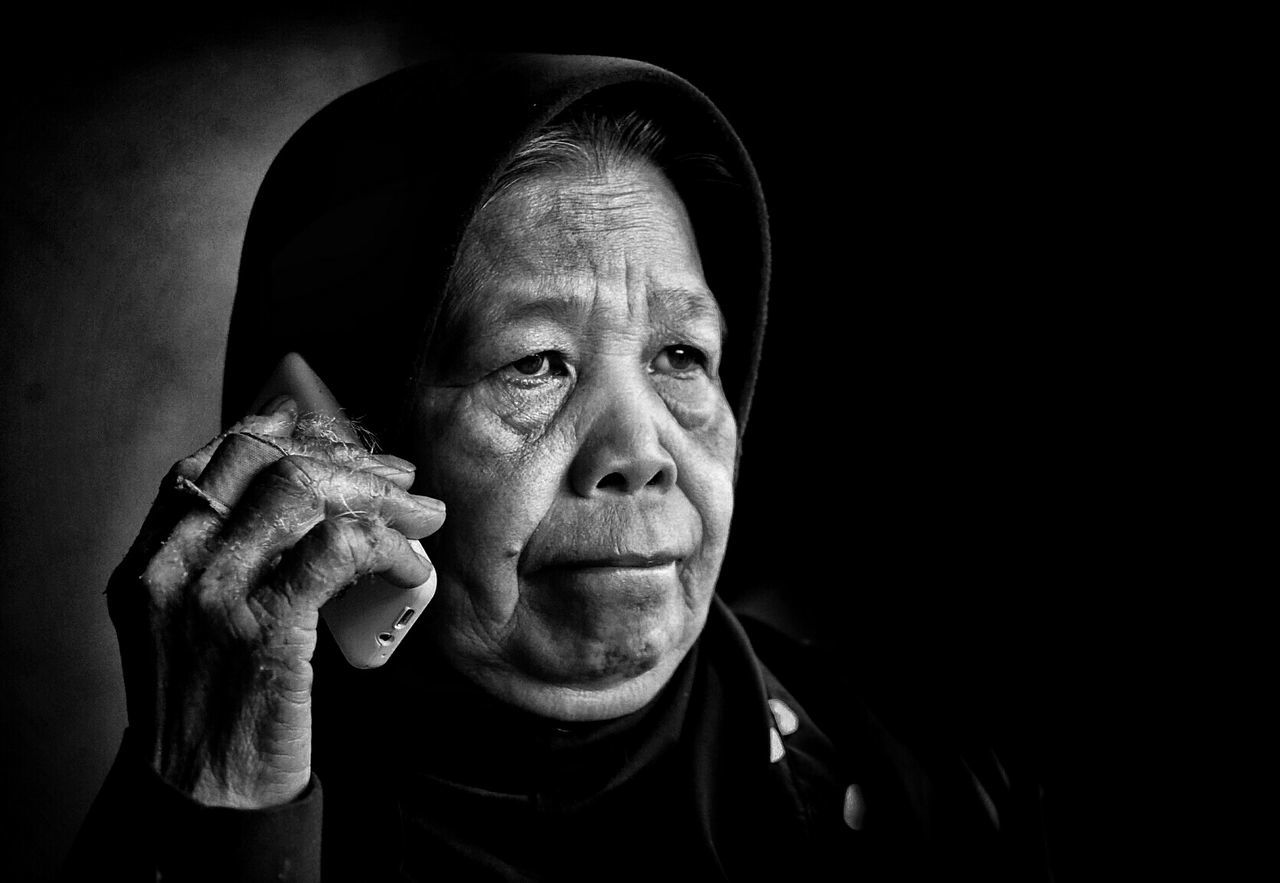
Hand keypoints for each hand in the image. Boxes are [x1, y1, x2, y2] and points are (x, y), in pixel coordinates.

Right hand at [106, 397, 445, 807]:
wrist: (205, 793)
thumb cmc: (216, 701)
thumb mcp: (191, 620)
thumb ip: (224, 557)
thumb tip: (301, 489)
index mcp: (151, 559)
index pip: (216, 459)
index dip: (282, 434)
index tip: (334, 435)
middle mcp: (171, 569)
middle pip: (264, 463)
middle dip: (346, 457)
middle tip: (399, 478)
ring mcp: (214, 598)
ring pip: (301, 493)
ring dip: (377, 493)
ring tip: (420, 514)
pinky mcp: (265, 632)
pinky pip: (338, 551)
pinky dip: (387, 544)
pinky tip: (410, 564)